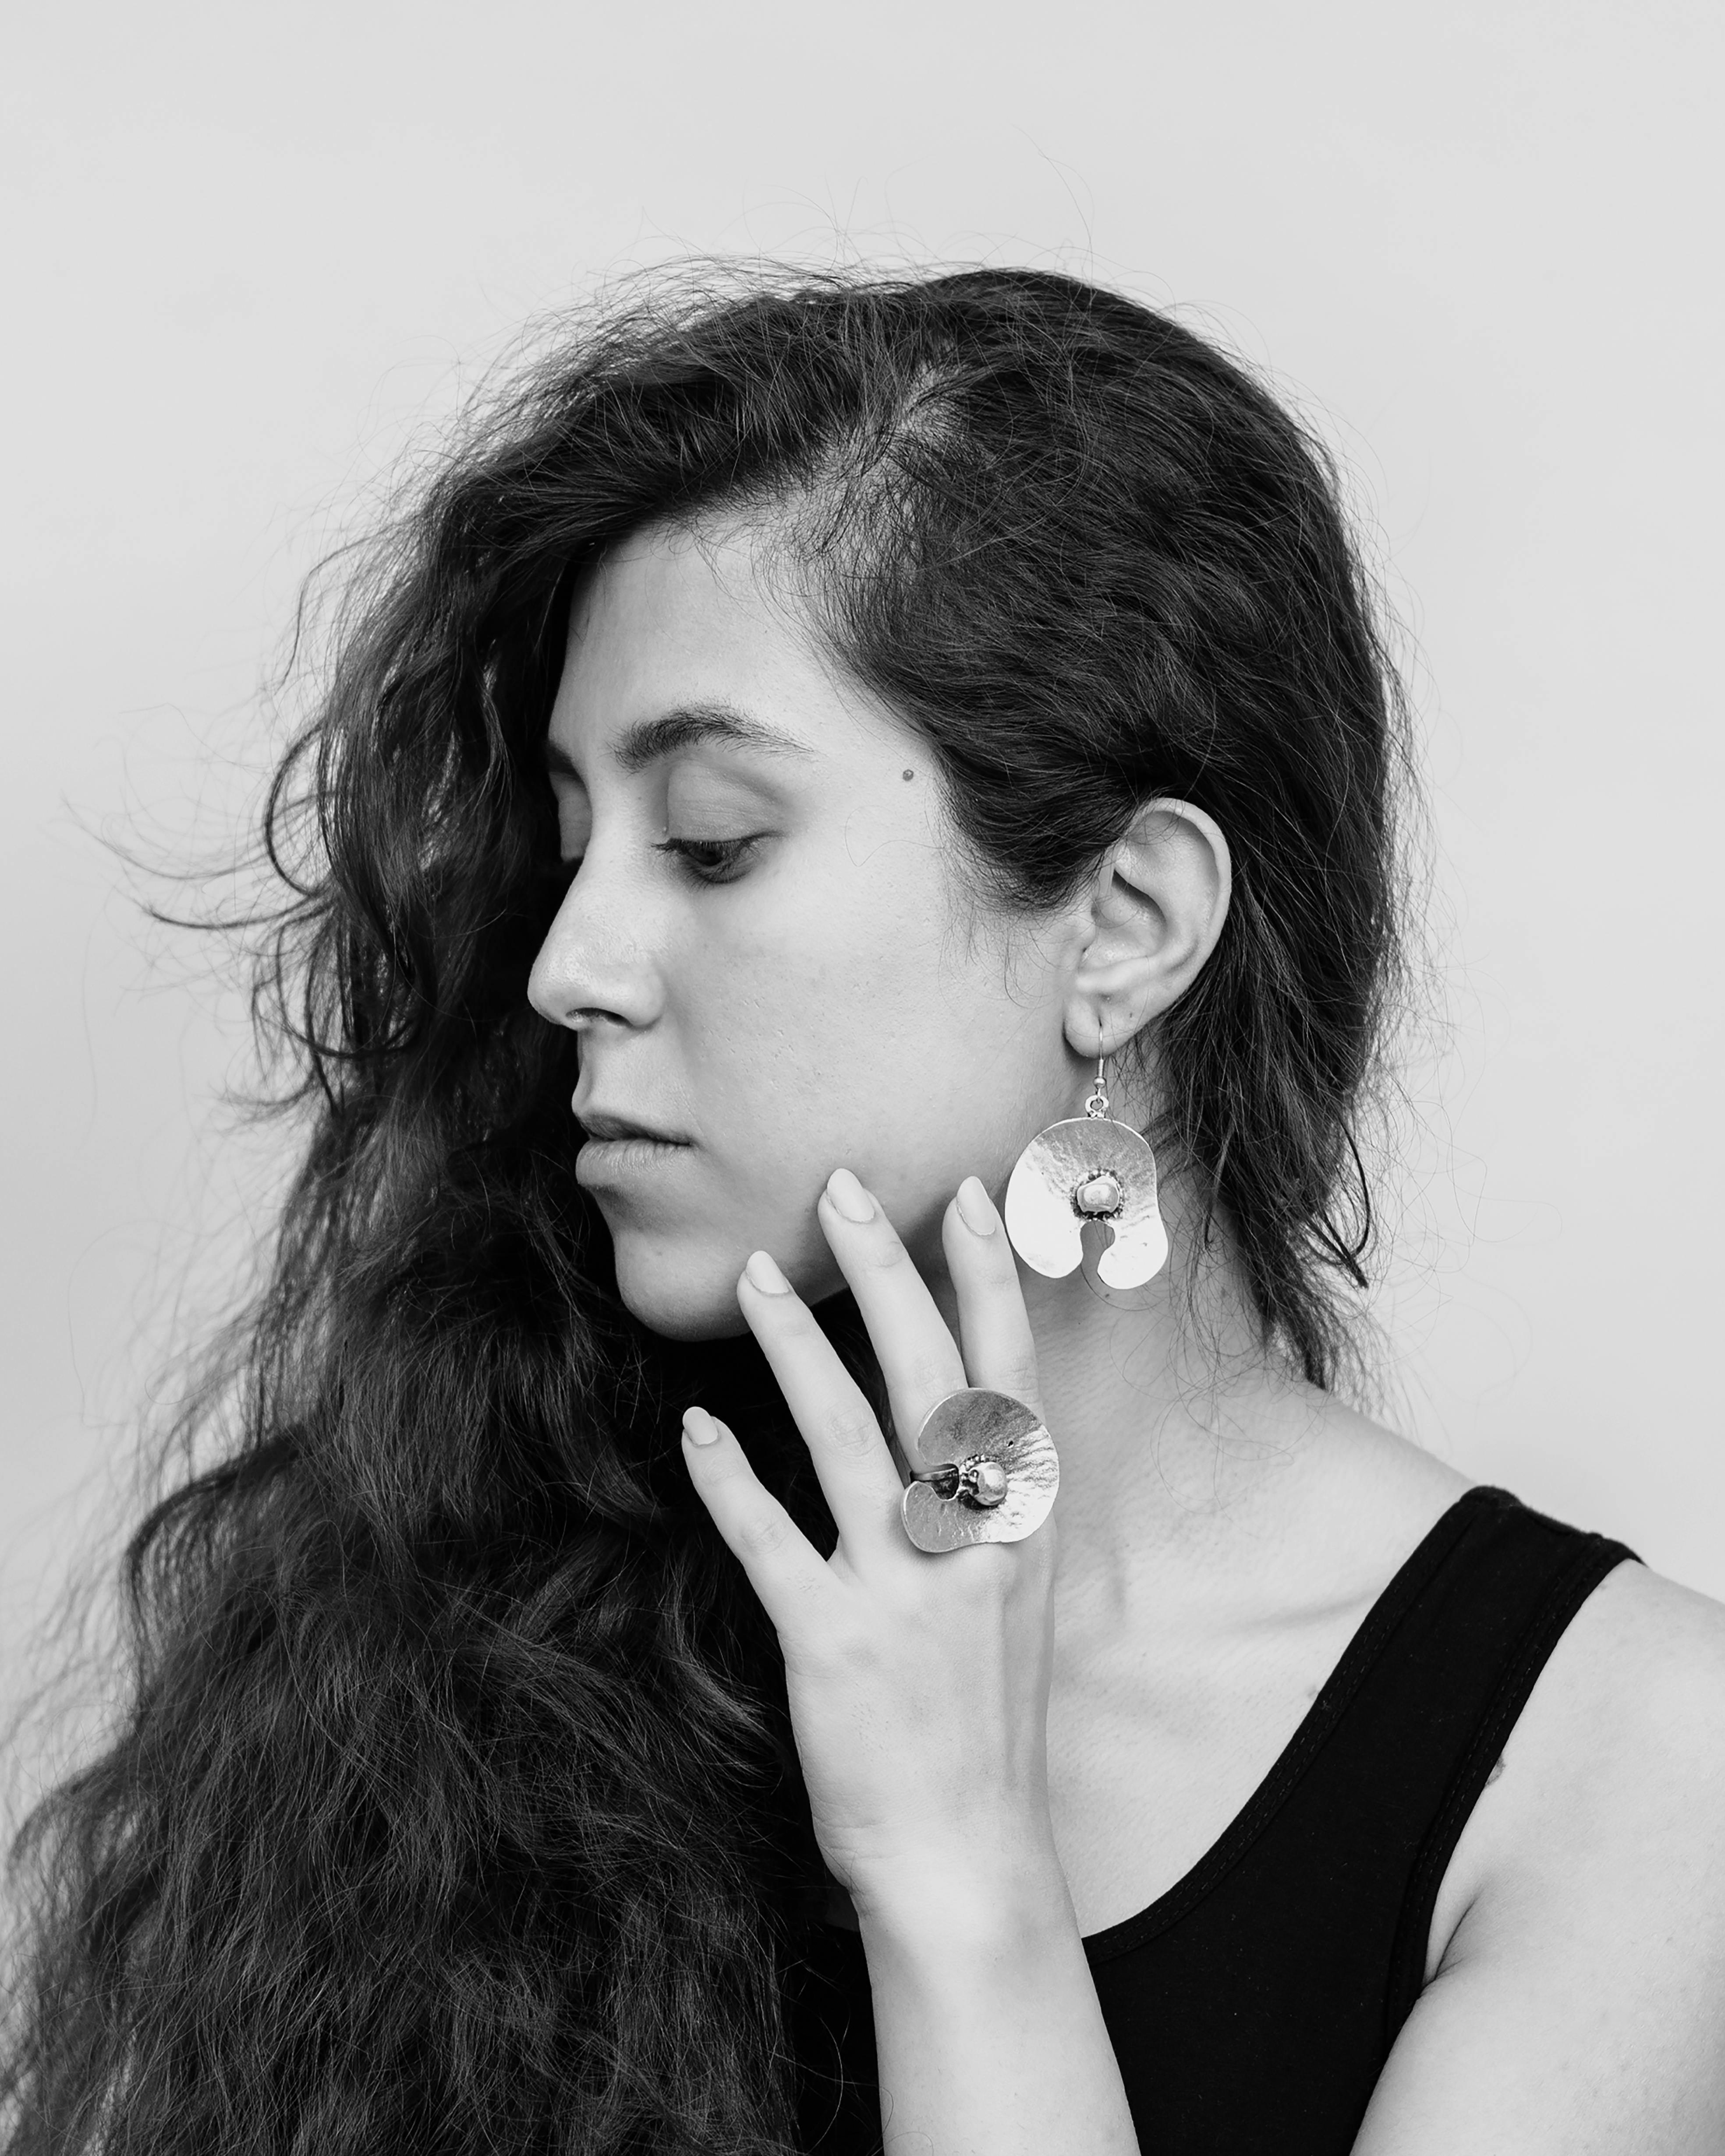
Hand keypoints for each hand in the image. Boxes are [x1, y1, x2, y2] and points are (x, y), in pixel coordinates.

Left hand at [680, 1166, 1062, 1933]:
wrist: (970, 1856)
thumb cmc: (987, 1714)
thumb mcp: (1016, 1593)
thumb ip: (992, 1501)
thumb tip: (952, 1407)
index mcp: (1026, 1523)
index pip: (1012, 1373)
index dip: (987, 1279)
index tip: (962, 1193)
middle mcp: (975, 1541)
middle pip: (928, 1375)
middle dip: (885, 1272)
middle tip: (840, 1188)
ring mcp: (906, 1590)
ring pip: (843, 1435)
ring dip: (795, 1345)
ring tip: (757, 1275)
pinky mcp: (833, 1643)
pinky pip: (769, 1539)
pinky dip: (729, 1478)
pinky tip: (696, 1426)